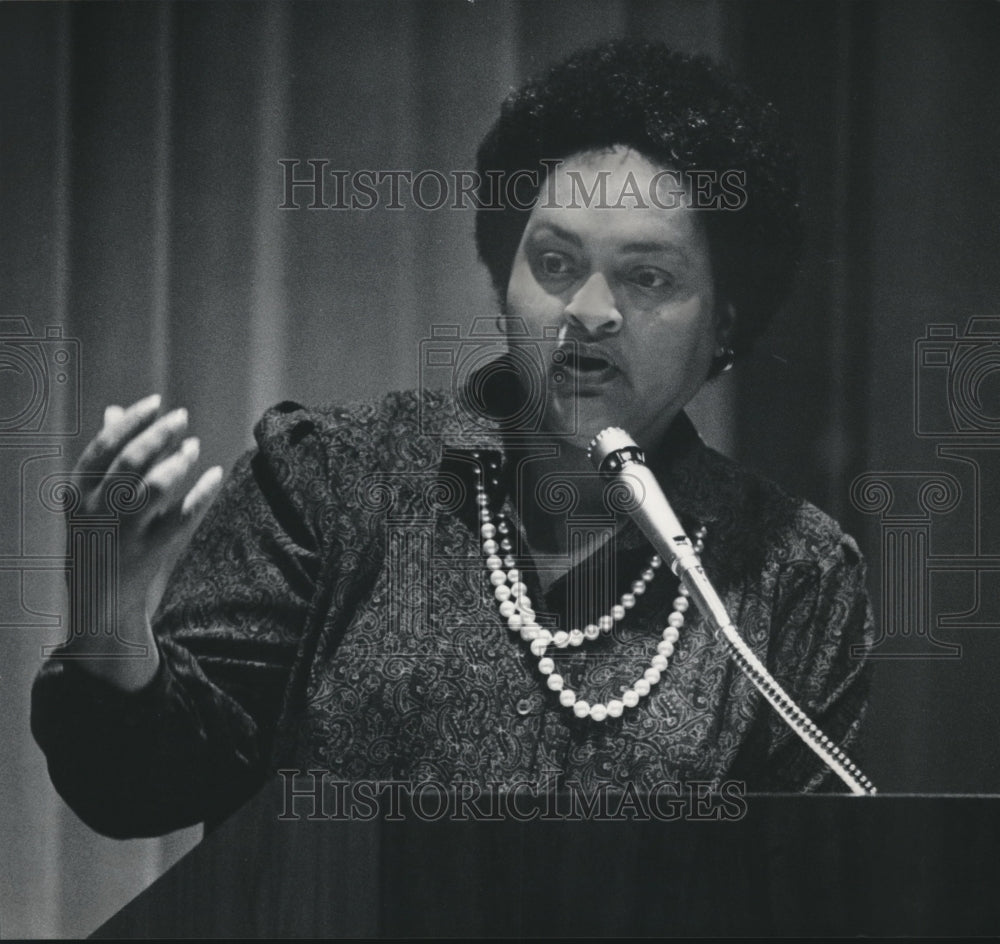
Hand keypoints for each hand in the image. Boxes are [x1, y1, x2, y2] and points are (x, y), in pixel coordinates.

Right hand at [63, 394, 223, 689]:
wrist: (98, 602)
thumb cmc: (96, 537)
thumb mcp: (88, 500)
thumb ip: (104, 457)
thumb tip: (115, 410)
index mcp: (76, 492)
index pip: (103, 447)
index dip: (131, 421)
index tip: (157, 402)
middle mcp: (97, 511)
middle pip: (132, 461)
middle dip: (160, 434)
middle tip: (182, 416)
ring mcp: (123, 533)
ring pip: (157, 487)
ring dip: (180, 461)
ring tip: (194, 447)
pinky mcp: (149, 552)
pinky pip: (182, 517)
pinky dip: (202, 493)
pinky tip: (215, 474)